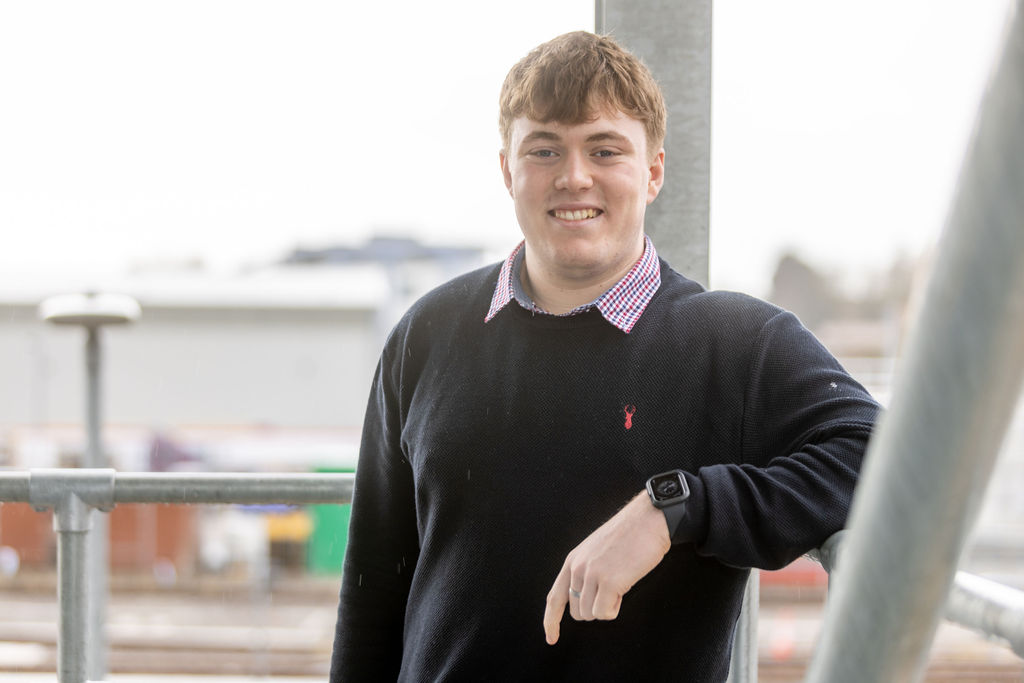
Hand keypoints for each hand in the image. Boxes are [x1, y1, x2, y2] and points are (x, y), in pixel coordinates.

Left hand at [543, 491, 670, 644]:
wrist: (648, 520)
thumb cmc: (628, 536)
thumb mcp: (595, 551)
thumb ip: (585, 572)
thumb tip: (583, 600)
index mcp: (572, 561)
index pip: (554, 598)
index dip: (551, 621)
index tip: (551, 638)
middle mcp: (577, 568)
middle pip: (577, 612)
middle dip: (595, 609)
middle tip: (612, 590)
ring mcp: (592, 575)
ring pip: (591, 614)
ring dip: (607, 607)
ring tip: (620, 583)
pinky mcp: (609, 582)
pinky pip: (606, 613)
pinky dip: (615, 608)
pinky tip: (624, 587)